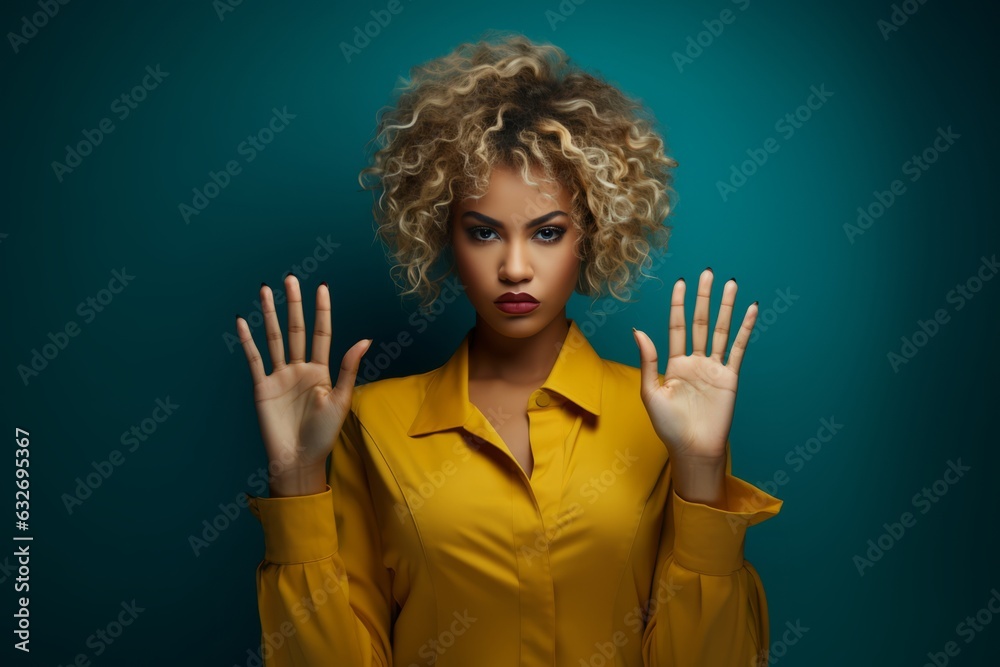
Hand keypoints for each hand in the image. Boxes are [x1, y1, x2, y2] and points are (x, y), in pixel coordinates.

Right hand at [236, 274, 371, 496]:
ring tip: (265, 290)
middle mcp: (299, 368)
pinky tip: (244, 321)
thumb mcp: (341, 400)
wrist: (299, 460)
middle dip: (293, 304)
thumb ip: (349, 369)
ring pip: (274, 338)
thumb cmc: (323, 434)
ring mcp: (280, 376)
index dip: (321, 311)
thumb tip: (365, 340)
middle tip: (289, 278)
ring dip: (269, 314)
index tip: (321, 287)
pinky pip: (254, 359)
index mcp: (321, 370)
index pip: (321, 333)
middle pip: (295, 329)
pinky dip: (248, 341)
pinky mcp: (262, 387)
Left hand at [632, 268, 756, 464]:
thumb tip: (638, 331)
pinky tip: (750, 310)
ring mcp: (714, 368)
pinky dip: (744, 329)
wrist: (692, 449)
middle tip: (707, 273)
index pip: (677, 326)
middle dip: (703, 298)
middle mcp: (695, 361)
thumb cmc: (668, 426)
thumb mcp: (651, 392)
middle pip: (701, 322)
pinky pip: (738, 348)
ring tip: (731, 284)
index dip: (679, 304)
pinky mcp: (730, 377)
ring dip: (726, 307)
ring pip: (721, 330)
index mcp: (675, 363)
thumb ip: (648, 360)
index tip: (681, 282)